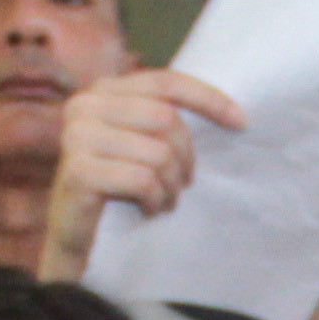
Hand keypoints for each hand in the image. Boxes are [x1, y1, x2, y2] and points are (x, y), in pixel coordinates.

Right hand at [37, 67, 247, 282]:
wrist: (76, 236)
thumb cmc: (117, 187)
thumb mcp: (142, 143)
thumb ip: (164, 119)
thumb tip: (231, 111)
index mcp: (103, 90)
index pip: (165, 83)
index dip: (207, 99)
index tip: (242, 122)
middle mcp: (84, 106)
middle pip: (165, 120)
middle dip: (184, 158)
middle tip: (182, 184)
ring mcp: (76, 137)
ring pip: (157, 153)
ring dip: (171, 185)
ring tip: (164, 200)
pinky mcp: (78, 171)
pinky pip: (142, 180)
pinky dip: (154, 200)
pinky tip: (148, 209)